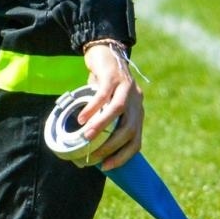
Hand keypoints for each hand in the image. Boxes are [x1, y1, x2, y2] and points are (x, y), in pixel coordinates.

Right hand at [76, 42, 144, 169]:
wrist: (106, 52)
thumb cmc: (104, 84)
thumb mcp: (109, 104)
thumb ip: (103, 121)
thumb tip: (85, 144)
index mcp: (137, 112)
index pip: (136, 140)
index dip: (124, 156)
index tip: (107, 167)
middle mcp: (136, 101)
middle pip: (129, 128)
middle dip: (112, 145)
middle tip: (93, 155)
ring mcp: (126, 87)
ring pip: (118, 110)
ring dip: (102, 126)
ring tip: (86, 137)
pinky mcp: (113, 76)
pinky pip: (104, 94)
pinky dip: (93, 107)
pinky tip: (82, 116)